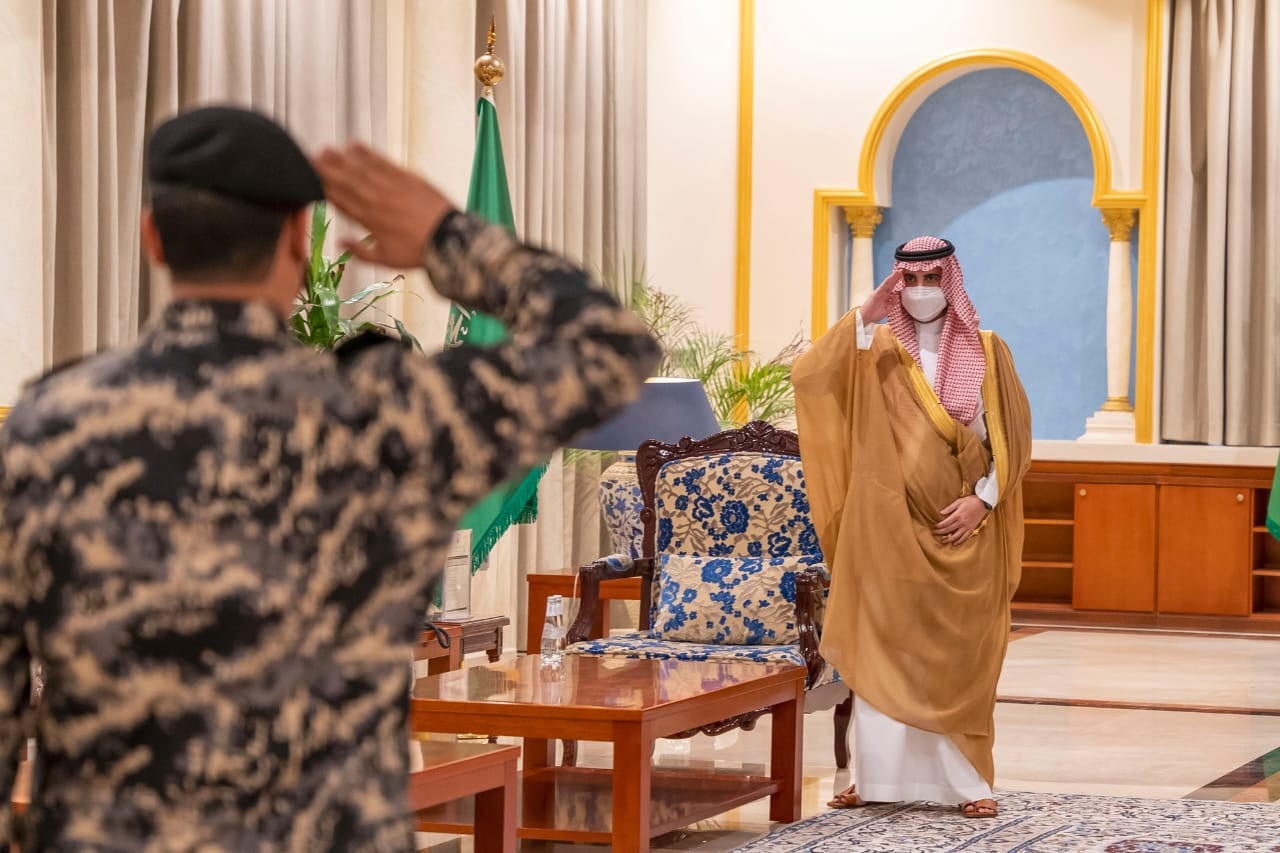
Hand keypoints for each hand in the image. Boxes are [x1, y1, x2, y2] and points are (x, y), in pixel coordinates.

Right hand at [313, 143, 454, 267]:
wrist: (448, 239)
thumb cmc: (417, 252)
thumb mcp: (386, 259)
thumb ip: (360, 251)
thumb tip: (339, 242)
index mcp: (368, 220)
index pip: (340, 200)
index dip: (323, 188)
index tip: (309, 178)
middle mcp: (375, 200)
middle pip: (345, 181)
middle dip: (326, 169)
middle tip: (310, 158)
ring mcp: (390, 186)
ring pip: (360, 169)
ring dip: (342, 158)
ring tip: (326, 149)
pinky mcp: (406, 177)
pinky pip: (382, 161)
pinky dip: (367, 153)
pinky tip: (355, 145)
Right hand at [860, 269, 902, 323]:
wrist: (865, 317)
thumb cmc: (874, 313)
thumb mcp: (888, 308)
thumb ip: (893, 302)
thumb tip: (898, 296)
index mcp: (885, 296)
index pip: (893, 287)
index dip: (898, 282)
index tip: (903, 276)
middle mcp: (882, 292)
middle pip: (891, 283)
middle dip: (897, 277)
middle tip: (902, 270)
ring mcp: (879, 292)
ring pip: (888, 283)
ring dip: (893, 277)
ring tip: (898, 271)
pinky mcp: (876, 293)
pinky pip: (883, 286)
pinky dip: (887, 281)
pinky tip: (891, 277)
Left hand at [934, 496, 988, 545]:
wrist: (984, 503)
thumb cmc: (970, 501)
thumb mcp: (959, 501)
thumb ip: (949, 508)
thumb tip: (941, 513)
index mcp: (958, 515)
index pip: (945, 523)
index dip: (938, 526)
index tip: (934, 527)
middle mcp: (962, 522)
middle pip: (948, 530)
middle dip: (940, 532)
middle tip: (934, 534)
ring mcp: (967, 527)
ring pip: (956, 536)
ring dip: (948, 540)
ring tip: (943, 541)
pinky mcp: (972, 529)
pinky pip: (965, 537)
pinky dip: (959, 541)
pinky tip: (955, 543)